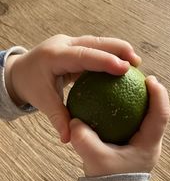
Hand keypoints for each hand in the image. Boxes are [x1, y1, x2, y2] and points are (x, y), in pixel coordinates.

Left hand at [5, 35, 140, 142]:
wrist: (21, 71)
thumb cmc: (31, 85)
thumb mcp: (42, 102)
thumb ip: (58, 118)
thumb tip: (69, 139)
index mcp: (54, 56)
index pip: (83, 56)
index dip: (104, 60)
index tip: (125, 68)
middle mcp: (63, 44)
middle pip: (94, 42)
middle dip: (118, 49)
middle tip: (137, 62)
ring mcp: (70, 44)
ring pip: (97, 42)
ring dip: (117, 50)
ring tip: (135, 62)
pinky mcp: (75, 48)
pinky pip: (95, 49)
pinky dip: (109, 55)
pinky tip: (121, 66)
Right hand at [70, 76, 169, 175]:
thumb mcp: (95, 160)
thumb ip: (84, 139)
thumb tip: (76, 121)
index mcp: (147, 145)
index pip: (160, 116)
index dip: (159, 96)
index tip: (150, 78)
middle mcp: (149, 144)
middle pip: (157, 114)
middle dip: (152, 95)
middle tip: (141, 78)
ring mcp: (142, 146)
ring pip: (146, 119)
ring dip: (141, 103)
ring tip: (130, 88)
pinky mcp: (133, 147)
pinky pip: (134, 125)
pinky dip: (127, 113)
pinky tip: (115, 107)